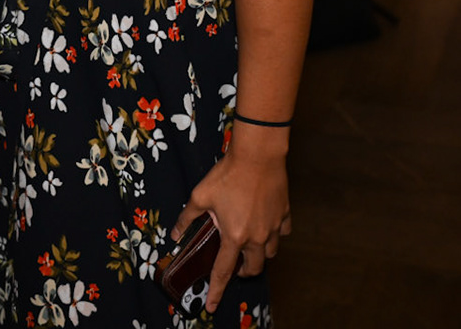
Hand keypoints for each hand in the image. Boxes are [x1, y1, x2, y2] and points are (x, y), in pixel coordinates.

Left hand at [173, 129, 291, 312]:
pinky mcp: (285, 214)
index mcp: (234, 236)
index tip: (212, 306)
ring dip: (260, 254)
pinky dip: (275, 233)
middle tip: (234, 265)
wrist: (258, 154)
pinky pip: (283, 232)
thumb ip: (187, 218)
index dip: (216, 291)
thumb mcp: (200, 195)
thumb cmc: (228, 174)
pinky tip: (266, 224)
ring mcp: (273, 226)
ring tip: (249, 243)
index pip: (223, 272)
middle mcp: (256, 237)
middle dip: (243, 272)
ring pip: (271, 253)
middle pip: (253, 268)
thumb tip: (176, 234)